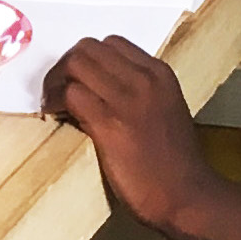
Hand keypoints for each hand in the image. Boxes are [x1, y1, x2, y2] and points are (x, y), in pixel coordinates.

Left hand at [43, 35, 222, 231]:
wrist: (188, 196)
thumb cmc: (175, 161)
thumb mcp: (165, 110)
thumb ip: (138, 92)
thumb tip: (100, 87)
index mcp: (160, 73)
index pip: (111, 43)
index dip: (87, 58)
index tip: (78, 78)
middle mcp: (144, 79)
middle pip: (87, 48)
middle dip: (66, 65)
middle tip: (57, 89)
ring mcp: (126, 100)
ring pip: (75, 65)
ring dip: (55, 82)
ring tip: (53, 103)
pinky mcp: (109, 125)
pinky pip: (71, 95)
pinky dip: (55, 101)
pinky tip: (55, 115)